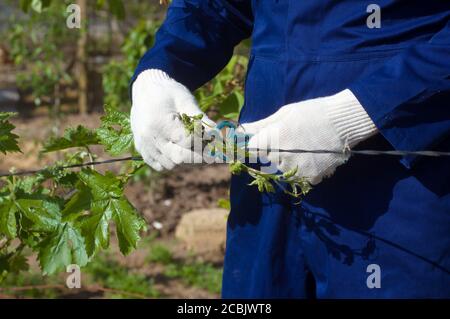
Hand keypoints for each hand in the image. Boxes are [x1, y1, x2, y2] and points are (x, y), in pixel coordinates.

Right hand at [131, 69, 214, 170]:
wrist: (145, 90)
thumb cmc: (168, 93)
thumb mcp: (186, 99)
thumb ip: (201, 118)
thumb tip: (216, 133)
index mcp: (160, 123)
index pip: (187, 142)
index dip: (204, 143)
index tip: (214, 141)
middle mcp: (150, 138)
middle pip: (179, 158)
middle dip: (199, 158)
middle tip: (212, 154)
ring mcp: (145, 147)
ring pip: (171, 165)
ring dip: (188, 162)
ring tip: (198, 152)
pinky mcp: (143, 152)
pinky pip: (161, 166)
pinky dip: (174, 164)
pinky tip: (183, 153)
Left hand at [241, 90, 376, 184]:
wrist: (344, 121)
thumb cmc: (312, 112)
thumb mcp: (284, 114)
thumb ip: (261, 126)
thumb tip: (240, 131)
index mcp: (272, 138)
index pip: (251, 150)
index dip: (256, 145)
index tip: (262, 142)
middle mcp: (281, 157)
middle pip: (267, 161)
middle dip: (273, 153)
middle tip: (292, 140)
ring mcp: (296, 170)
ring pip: (282, 171)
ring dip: (288, 162)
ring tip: (304, 147)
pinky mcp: (310, 178)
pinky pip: (299, 177)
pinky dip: (304, 170)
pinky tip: (313, 156)